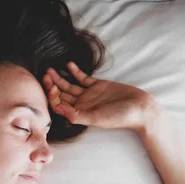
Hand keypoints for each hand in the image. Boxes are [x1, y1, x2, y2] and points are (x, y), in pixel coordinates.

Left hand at [42, 62, 158, 131]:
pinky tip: (68, 65)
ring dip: (59, 78)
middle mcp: (81, 104)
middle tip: (45, 75)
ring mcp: (88, 94)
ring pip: (69, 85)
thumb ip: (78, 115)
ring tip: (50, 69)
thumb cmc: (119, 117)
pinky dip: (75, 72)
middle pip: (61, 94)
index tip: (51, 88)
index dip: (52, 97)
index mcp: (79, 113)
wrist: (139, 108)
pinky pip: (83, 78)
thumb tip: (59, 109)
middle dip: (52, 85)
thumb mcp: (96, 118)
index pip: (59, 105)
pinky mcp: (97, 85)